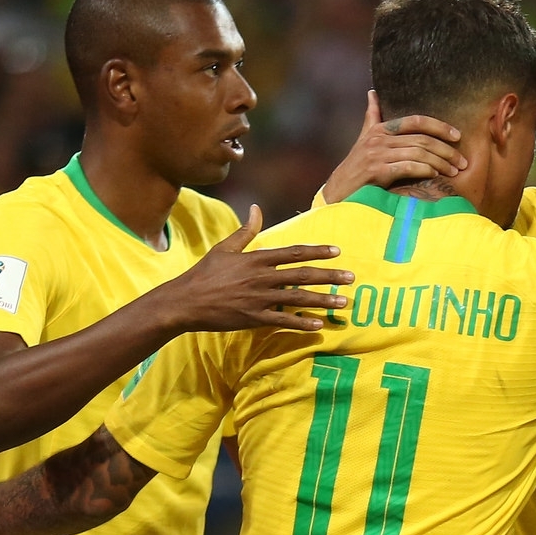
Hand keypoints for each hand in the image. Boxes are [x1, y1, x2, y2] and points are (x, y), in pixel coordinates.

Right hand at [157, 206, 354, 332]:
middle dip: (329, 276)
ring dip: (322, 301)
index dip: (316, 251)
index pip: (293, 253)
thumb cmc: (204, 274)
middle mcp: (261, 278)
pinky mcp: (253, 318)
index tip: (336, 251)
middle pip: (302, 275)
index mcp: (255, 259)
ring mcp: (258, 299)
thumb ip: (245, 231)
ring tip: (343, 303)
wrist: (184, 302)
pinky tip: (319, 325)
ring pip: (297, 299)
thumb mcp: (224, 248)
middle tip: (351, 278)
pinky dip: (301, 323)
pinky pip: (282, 321)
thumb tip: (256, 208)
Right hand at [320, 91, 465, 204]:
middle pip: (422, 139)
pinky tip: (435, 175)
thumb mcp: (364, 139)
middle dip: (446, 150)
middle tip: (462, 162)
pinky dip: (424, 170)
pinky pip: (407, 167)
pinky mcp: (376, 171)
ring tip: (454, 172)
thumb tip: (373, 93)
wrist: (337, 193)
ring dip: (440, 162)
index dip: (439, 126)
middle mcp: (378, 139)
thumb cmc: (356, 168)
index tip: (457, 136)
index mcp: (379, 129)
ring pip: (418, 153)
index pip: (416, 120)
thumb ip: (372, 117)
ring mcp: (376, 154)